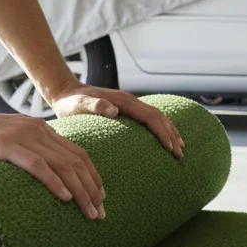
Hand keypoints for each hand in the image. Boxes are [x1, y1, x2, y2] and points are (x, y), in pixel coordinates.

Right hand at [0, 105, 105, 219]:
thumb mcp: (10, 145)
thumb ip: (29, 156)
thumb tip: (47, 181)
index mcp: (41, 130)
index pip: (78, 154)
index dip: (93, 177)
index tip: (101, 198)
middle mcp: (37, 130)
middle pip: (76, 161)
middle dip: (92, 189)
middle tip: (100, 214)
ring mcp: (21, 136)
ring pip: (62, 164)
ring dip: (80, 190)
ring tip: (90, 211)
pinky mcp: (4, 145)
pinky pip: (37, 164)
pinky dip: (54, 181)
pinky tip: (65, 198)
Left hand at [52, 84, 184, 158]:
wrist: (65, 91)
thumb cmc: (70, 102)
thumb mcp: (78, 105)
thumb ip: (94, 106)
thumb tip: (114, 110)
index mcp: (123, 101)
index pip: (151, 117)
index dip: (162, 133)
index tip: (171, 149)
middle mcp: (130, 101)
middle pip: (159, 117)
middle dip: (171, 135)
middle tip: (180, 154)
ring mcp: (129, 104)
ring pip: (157, 117)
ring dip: (170, 131)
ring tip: (180, 147)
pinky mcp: (127, 108)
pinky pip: (150, 118)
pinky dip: (161, 128)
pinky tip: (164, 138)